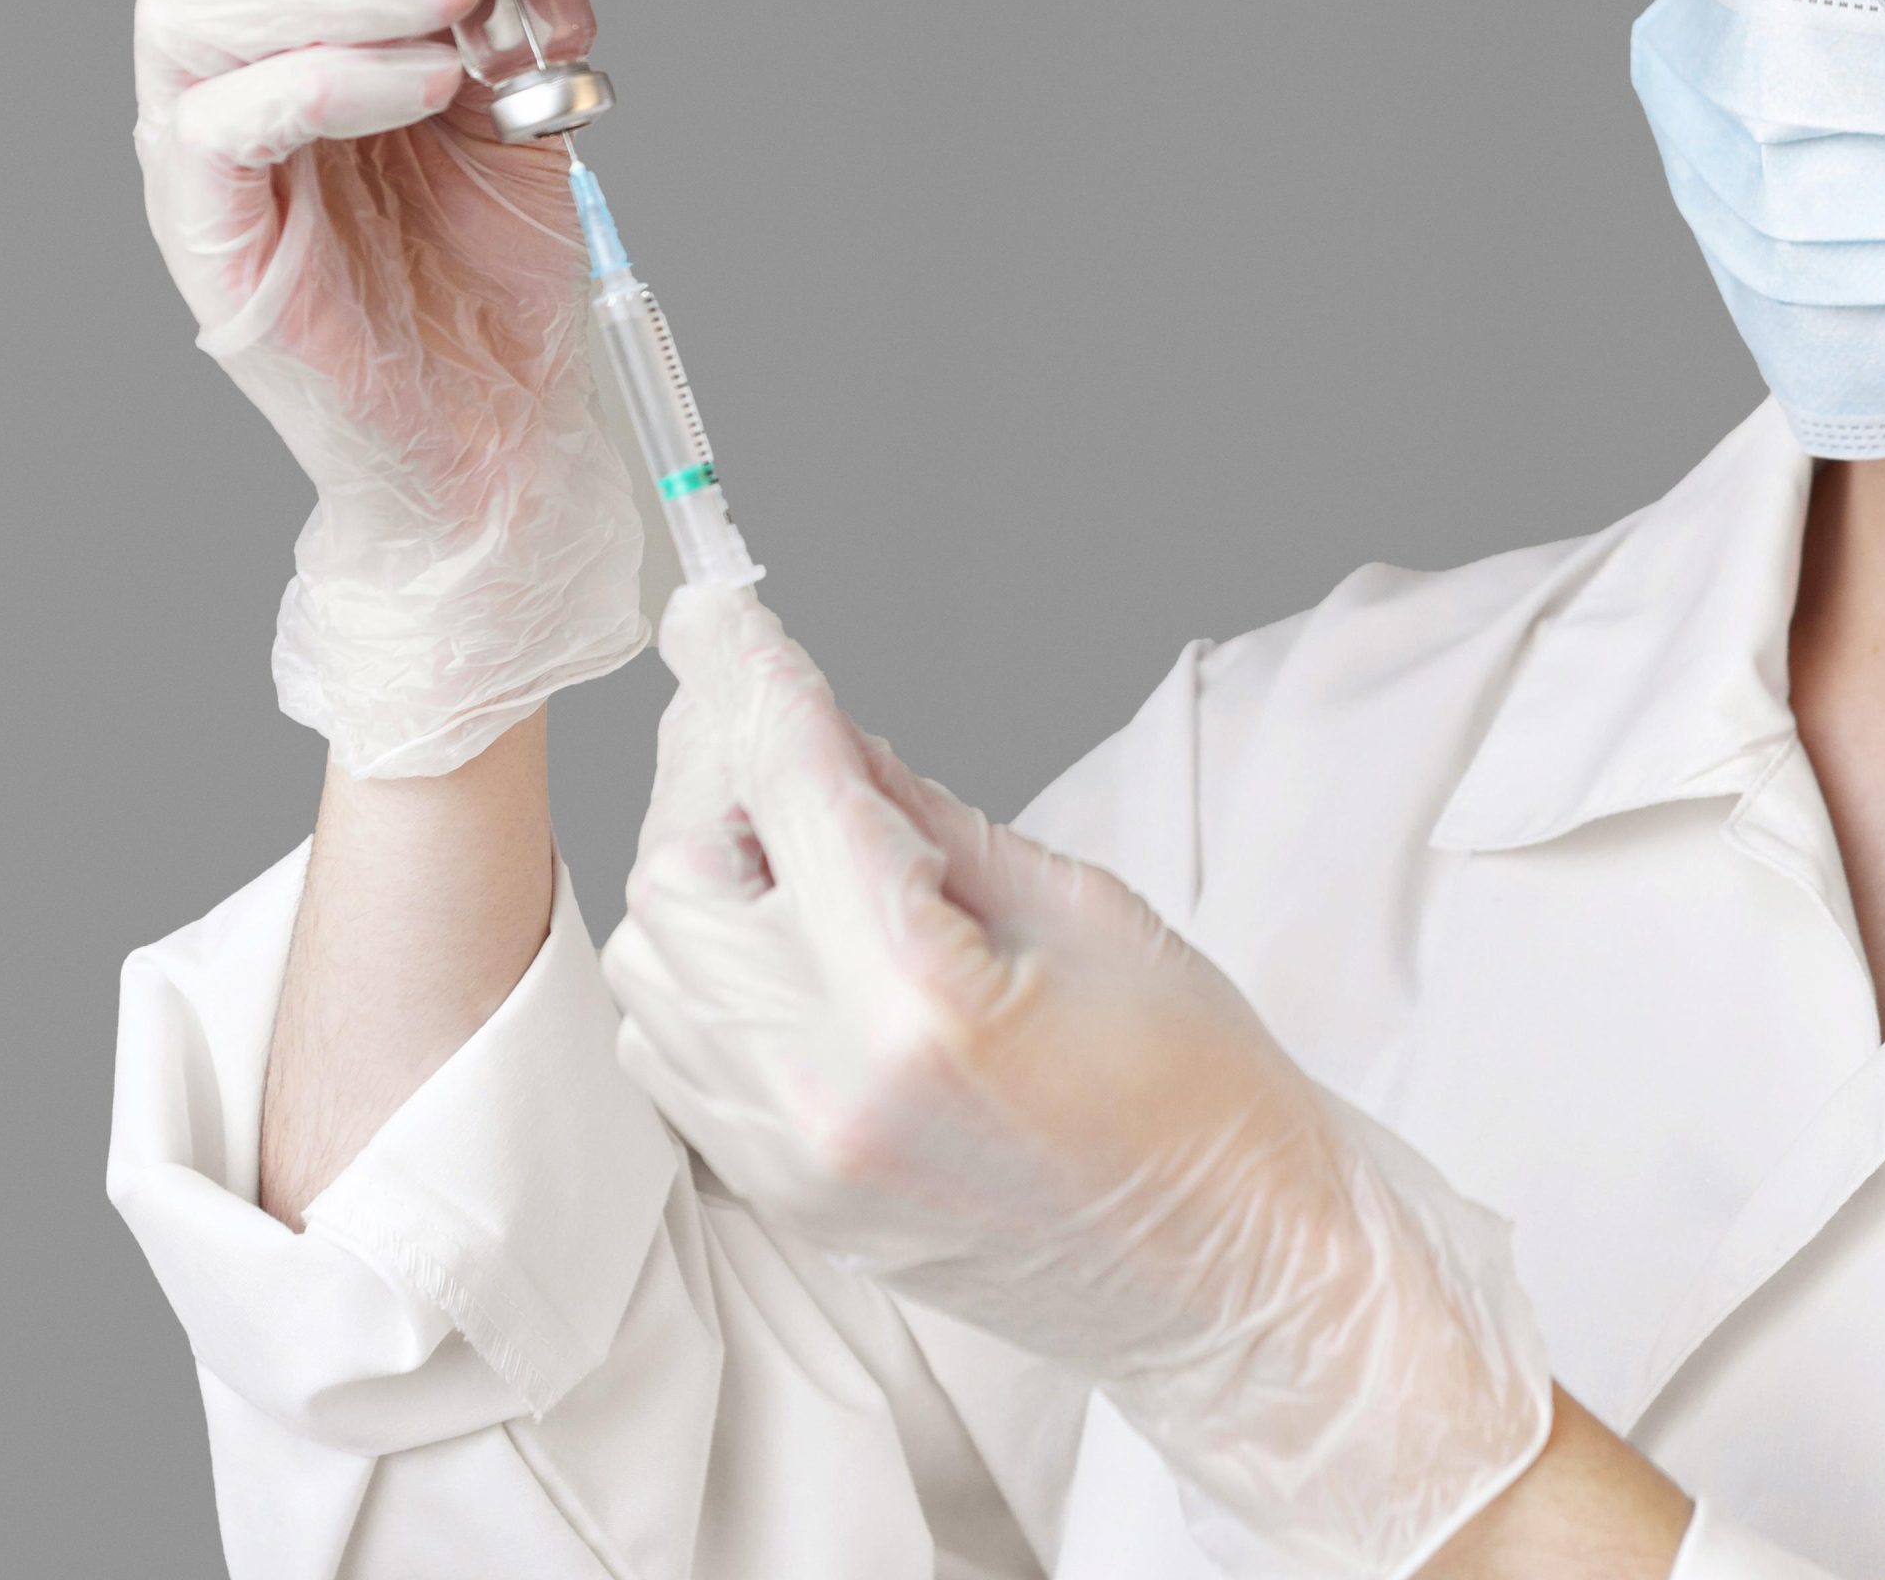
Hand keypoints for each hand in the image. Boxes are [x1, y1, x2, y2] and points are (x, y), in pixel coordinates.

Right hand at [135, 0, 644, 776]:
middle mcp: (229, 56)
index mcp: (296, 2)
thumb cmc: (495, 253)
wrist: (495, 423)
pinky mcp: (211, 237)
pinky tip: (424, 74)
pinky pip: (222, 131)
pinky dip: (324, 83)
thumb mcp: (529, 88)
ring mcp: (204, 146)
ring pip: (204, 8)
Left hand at [604, 589, 1551, 1578]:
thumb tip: (824, 735)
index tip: (716, 607)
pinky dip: (703, 963)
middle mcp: (825, 1087)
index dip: (751, 676)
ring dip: (706, 868)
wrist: (1230, 1276)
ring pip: (655, 965)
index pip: (794, 790)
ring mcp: (789, 1159)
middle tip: (776, 715)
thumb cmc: (1197, 1087)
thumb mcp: (1083, 902)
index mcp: (921, 1002)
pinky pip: (675, 1050)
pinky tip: (787, 929)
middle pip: (682, 877)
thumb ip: (926, 816)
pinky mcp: (780, 1198)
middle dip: (718, 772)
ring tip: (801, 830)